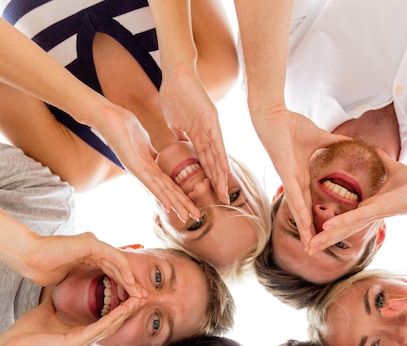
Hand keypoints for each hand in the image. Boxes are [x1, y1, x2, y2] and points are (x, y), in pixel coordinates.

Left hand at [0, 297, 140, 345]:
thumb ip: (56, 304)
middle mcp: (84, 342)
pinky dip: (113, 318)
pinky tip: (123, 309)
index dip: (118, 307)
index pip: (103, 320)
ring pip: (110, 326)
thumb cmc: (25, 335)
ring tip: (138, 300)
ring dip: (126, 313)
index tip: (128, 293)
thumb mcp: (46, 313)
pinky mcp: (75, 344)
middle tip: (141, 296)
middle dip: (128, 309)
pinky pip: (99, 329)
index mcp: (78, 336)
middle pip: (113, 324)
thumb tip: (57, 291)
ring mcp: (81, 344)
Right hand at [10, 228, 144, 295]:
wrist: (28, 258)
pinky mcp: (92, 243)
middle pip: (117, 268)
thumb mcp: (63, 279)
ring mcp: (92, 245)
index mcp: (86, 257)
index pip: (109, 273)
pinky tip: (130, 282)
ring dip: (130, 279)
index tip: (129, 302)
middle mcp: (92, 249)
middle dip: (130, 284)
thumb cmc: (41, 269)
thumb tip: (76, 291)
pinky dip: (123, 269)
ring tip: (139, 293)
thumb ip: (75, 280)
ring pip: (118, 263)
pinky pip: (113, 257)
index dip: (120, 287)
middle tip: (142, 298)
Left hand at [95, 103, 199, 220]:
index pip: (169, 183)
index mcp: (147, 167)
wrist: (105, 116)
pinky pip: (149, 182)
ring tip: (186, 217)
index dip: (181, 194)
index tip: (194, 204)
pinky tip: (168, 205)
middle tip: (197, 217)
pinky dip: (160, 195)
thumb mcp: (143, 142)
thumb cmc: (122, 125)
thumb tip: (158, 158)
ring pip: (161, 190)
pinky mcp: (133, 165)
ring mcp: (138, 170)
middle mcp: (144, 172)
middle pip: (168, 191)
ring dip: (175, 204)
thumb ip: (151, 153)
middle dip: (183, 204)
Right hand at [160, 69, 229, 203]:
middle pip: (213, 163)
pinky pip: (217, 141)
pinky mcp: (211, 119)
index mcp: (198, 136)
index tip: (210, 194)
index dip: (208, 178)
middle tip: (223, 201)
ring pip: (217, 156)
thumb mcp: (175, 121)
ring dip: (220, 174)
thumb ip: (179, 134)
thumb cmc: (173, 94)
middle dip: (217, 182)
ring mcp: (210, 127)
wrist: (176, 74)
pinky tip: (225, 170)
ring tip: (224, 191)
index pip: (204, 161)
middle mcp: (207, 134)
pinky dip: (220, 156)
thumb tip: (177, 143)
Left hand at [252, 105, 343, 247]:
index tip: (322, 234)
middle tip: (313, 250)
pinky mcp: (285, 172)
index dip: (315, 218)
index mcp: (302, 176)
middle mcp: (294, 182)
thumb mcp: (319, 136)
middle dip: (308, 231)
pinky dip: (299, 208)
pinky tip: (304, 223)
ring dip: (304, 227)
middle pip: (303, 211)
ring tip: (309, 244)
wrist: (273, 114)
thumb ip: (334, 142)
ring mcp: (289, 178)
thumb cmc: (291, 125)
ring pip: (298, 208)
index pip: (310, 202)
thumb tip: (351, 142)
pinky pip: (294, 194)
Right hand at [308, 155, 406, 251]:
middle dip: (324, 240)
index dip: (331, 228)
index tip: (316, 233)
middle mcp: (370, 215)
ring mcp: (374, 214)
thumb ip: (380, 161)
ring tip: (311, 246)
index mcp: (370, 208)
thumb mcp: (394, 169)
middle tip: (308, 249)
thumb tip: (371, 149)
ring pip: (345, 227)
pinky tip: (327, 227)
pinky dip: (341, 223)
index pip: (346, 221)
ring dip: (327, 237)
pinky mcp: (380, 210)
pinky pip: (357, 217)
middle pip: (342, 230)